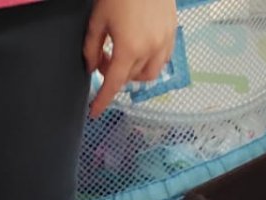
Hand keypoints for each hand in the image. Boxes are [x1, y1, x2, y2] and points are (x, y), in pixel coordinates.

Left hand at [84, 0, 176, 117]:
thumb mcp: (97, 21)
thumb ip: (91, 49)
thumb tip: (92, 68)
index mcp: (129, 48)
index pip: (113, 84)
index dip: (103, 100)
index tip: (95, 112)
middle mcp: (150, 48)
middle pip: (131, 79)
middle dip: (116, 75)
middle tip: (105, 58)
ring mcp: (165, 40)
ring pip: (150, 72)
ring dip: (135, 71)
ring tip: (124, 53)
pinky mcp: (173, 31)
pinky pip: (163, 58)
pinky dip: (150, 61)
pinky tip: (140, 47)